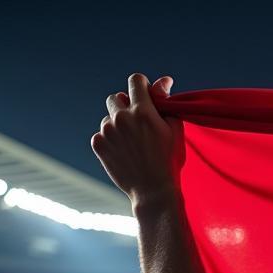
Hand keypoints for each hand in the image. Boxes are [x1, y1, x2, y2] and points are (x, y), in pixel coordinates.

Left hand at [91, 73, 181, 207]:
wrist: (154, 192)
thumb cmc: (169, 161)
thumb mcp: (174, 131)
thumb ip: (166, 103)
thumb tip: (163, 81)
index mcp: (142, 111)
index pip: (135, 81)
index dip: (141, 85)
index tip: (145, 94)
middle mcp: (121, 117)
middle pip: (116, 97)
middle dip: (125, 106)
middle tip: (137, 124)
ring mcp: (107, 130)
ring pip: (108, 117)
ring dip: (117, 125)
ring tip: (132, 144)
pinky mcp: (98, 144)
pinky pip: (101, 134)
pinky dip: (110, 140)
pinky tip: (124, 153)